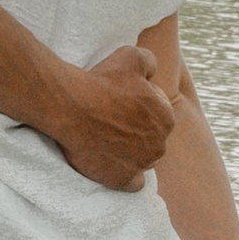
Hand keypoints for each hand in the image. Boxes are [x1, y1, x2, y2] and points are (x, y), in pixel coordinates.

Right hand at [48, 43, 175, 189]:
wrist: (72, 106)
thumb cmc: (102, 80)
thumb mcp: (132, 55)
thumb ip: (151, 62)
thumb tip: (153, 72)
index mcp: (166, 117)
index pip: (158, 114)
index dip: (140, 108)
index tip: (121, 104)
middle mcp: (160, 144)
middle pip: (152, 139)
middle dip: (137, 132)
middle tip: (113, 121)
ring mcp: (141, 164)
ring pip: (143, 160)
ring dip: (132, 153)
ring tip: (108, 140)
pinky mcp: (122, 179)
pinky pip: (133, 183)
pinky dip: (125, 174)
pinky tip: (113, 163)